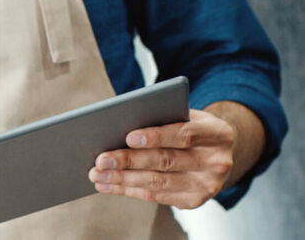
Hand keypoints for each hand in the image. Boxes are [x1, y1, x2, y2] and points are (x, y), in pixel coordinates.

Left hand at [88, 109, 234, 208]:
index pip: (183, 134)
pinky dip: (128, 190)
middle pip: (166, 161)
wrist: (219, 152)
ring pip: (157, 182)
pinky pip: (156, 196)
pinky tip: (108, 185)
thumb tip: (118, 123)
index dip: (156, 136)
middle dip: (129, 161)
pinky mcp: (194, 200)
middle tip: (101, 160)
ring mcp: (207, 185)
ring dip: (122, 179)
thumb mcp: (186, 115)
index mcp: (217, 134)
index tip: (128, 137)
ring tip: (97, 174)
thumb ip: (162, 116)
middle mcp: (216, 162)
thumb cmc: (192, 127)